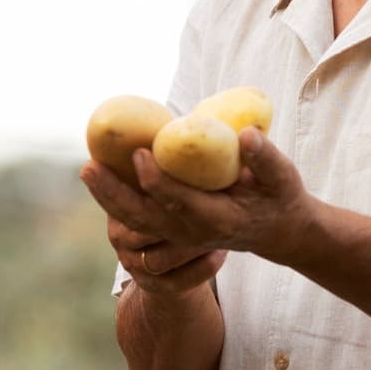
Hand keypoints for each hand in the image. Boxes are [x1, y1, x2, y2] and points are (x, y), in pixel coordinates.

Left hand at [79, 128, 313, 288]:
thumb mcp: (283, 177)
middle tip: (90, 166)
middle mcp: (192, 232)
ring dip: (108, 197)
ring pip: (135, 222)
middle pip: (145, 218)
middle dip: (115, 193)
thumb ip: (266, 158)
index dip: (157, 180)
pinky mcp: (171, 228)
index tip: (140, 152)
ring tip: (87, 170)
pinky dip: (115, 200)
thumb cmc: (279, 196)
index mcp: (218, 220)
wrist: (276, 230)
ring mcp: (179, 234)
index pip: (180, 203)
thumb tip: (245, 134)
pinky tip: (100, 178)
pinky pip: (136, 218)